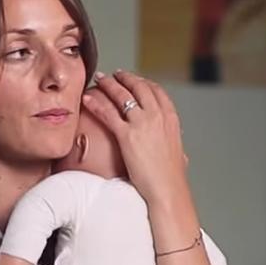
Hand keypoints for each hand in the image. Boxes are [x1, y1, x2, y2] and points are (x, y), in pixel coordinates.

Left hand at [81, 70, 189, 202]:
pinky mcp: (126, 135)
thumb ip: (173, 146)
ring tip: (99, 79)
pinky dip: (96, 102)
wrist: (168, 189)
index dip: (143, 82)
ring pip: (122, 95)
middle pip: (138, 87)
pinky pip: (108, 113)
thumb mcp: (177, 153)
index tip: (134, 79)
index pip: (156, 91)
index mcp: (171, 119)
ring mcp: (142, 124)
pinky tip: (87, 98)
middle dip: (124, 78)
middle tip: (114, 75)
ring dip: (108, 84)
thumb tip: (178, 152)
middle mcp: (157, 116)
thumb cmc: (171, 177)